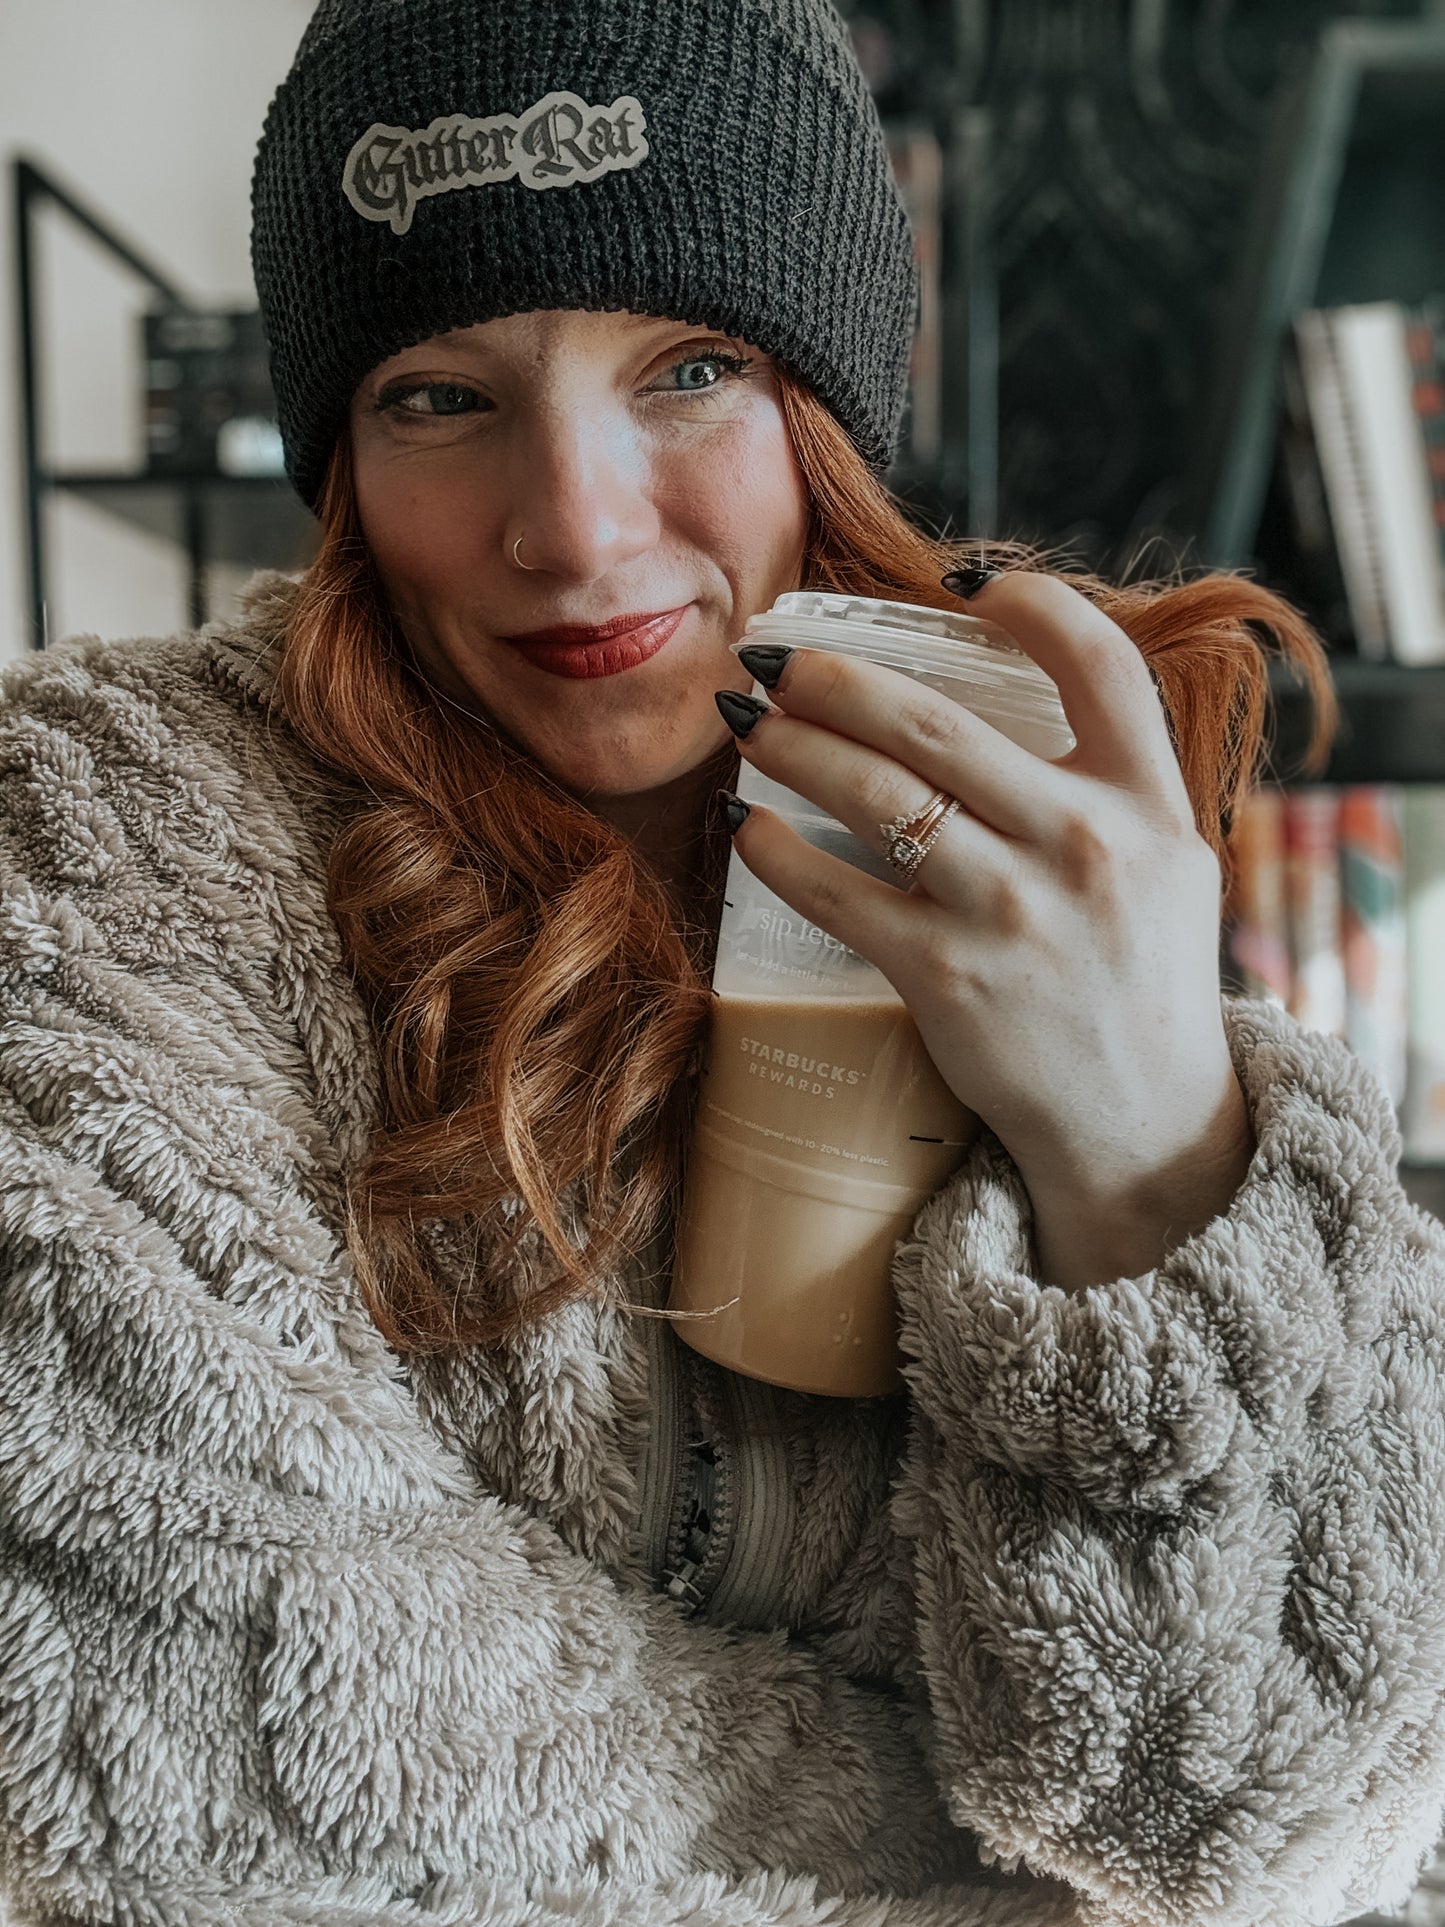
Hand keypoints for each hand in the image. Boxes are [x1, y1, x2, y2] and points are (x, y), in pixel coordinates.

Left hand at [716, 571, 1253, 1289]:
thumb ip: (1110, 782)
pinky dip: (776, 852)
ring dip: (792, 746)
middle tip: (779, 658)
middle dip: (835, 676)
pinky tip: (746, 827)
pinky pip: (837, 893)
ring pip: (875, 794)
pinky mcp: (948, 978)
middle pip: (939, 720)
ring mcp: (1014, 913)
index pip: (1100, 661)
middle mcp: (1085, 844)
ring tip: (747, 725)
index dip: (1030, 605)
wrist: (1143, 1124)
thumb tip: (1011, 696)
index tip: (963, 587)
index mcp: (1150, 802)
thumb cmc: (1139, 981)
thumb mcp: (1167, 865)